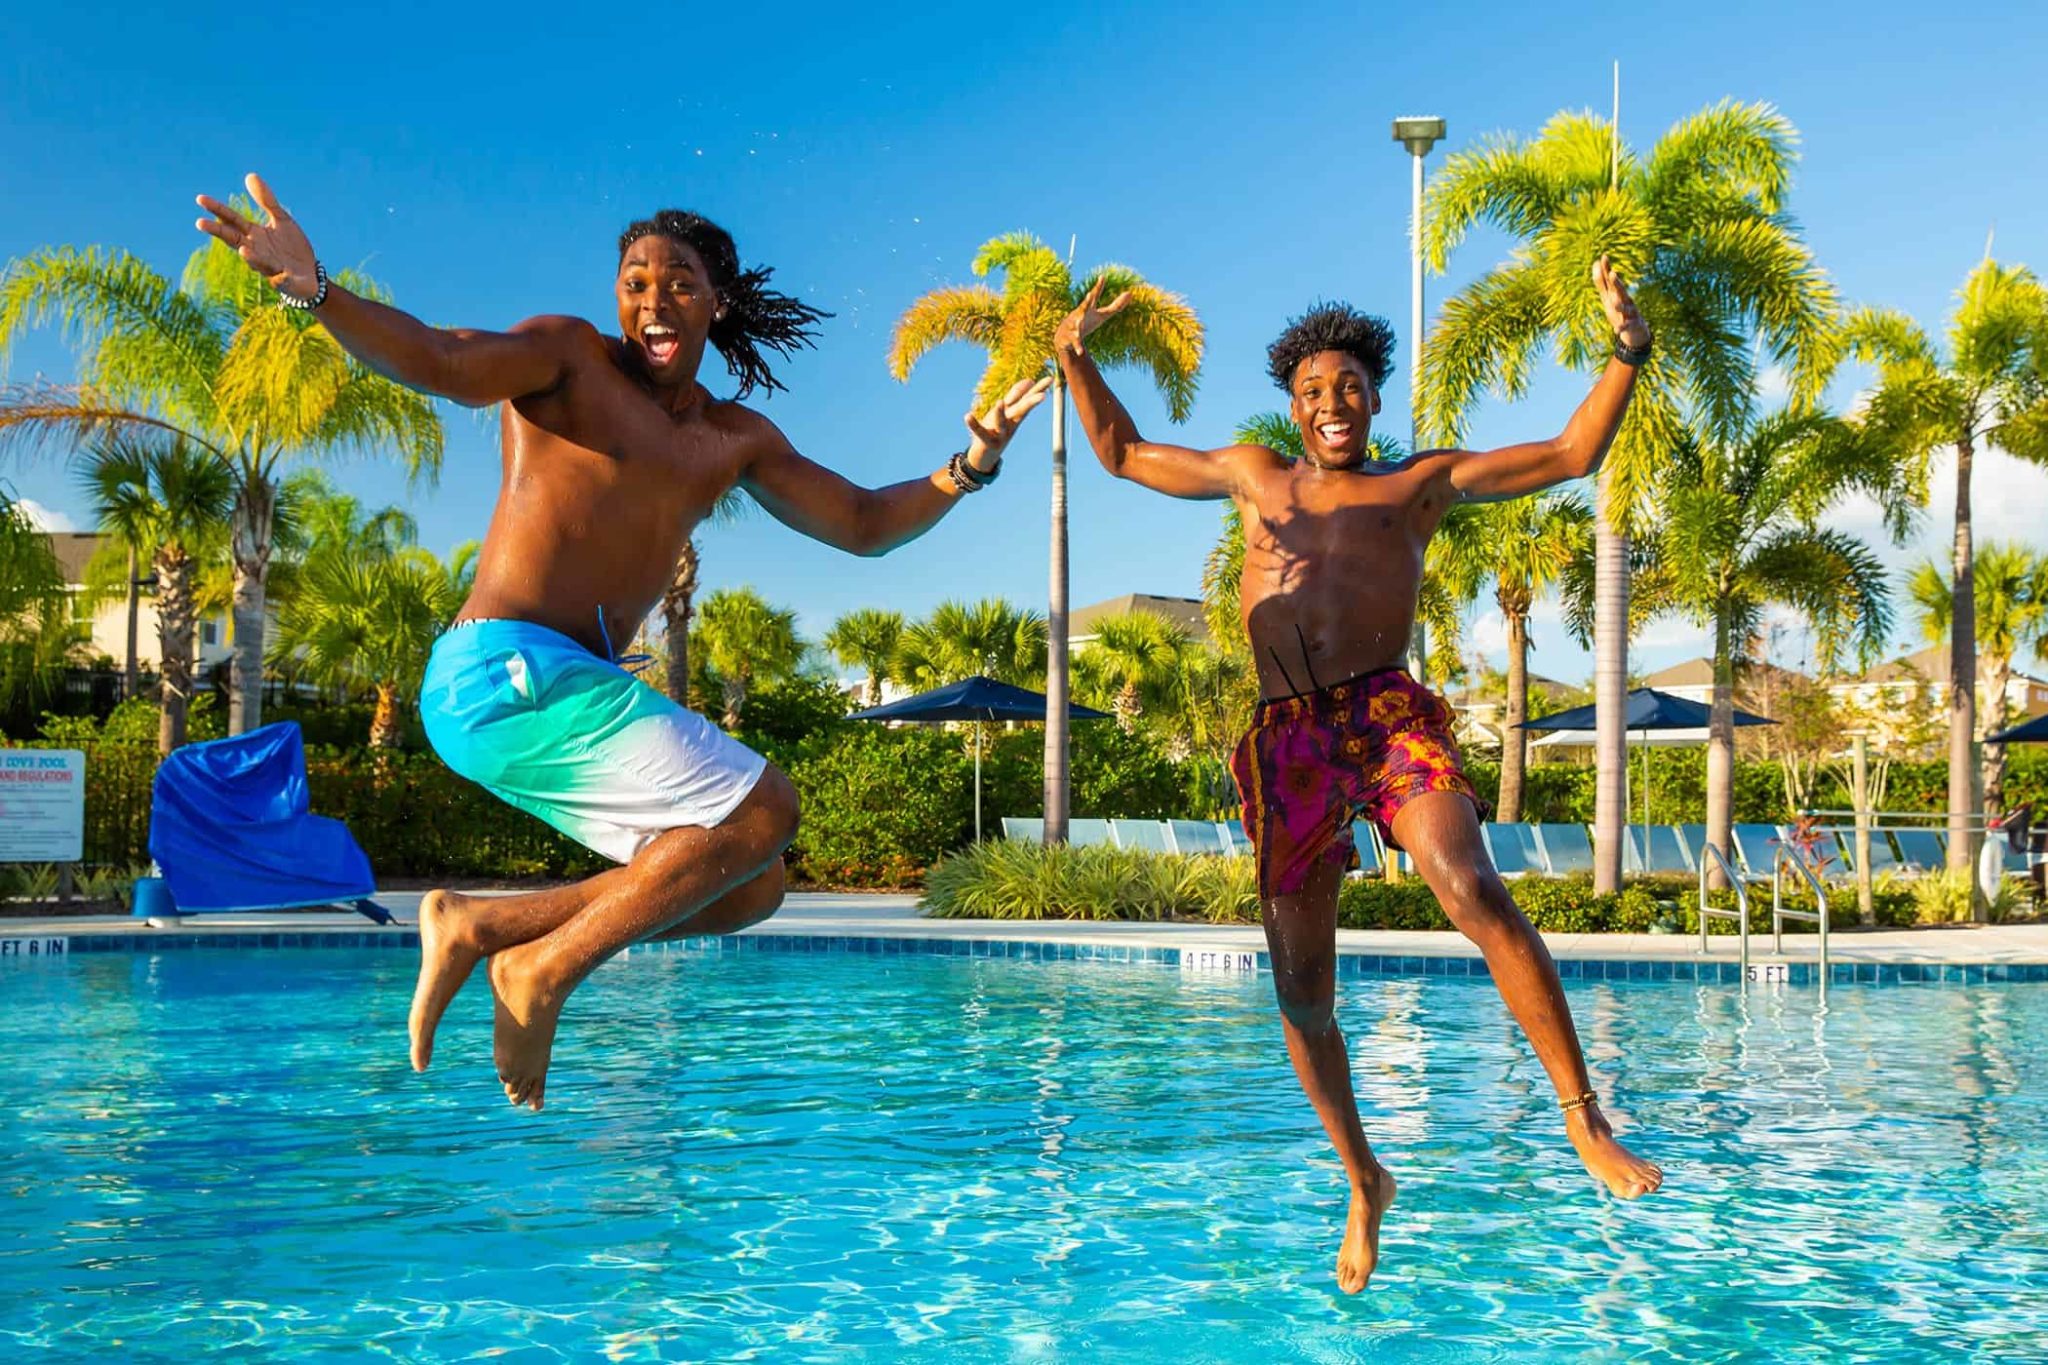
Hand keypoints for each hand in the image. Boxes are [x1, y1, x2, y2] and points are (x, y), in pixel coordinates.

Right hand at [195, 173, 320, 298]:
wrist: (310, 275)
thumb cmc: (291, 247)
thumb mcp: (281, 220)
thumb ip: (267, 201)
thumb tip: (250, 175)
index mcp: (253, 235)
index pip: (231, 220)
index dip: (217, 210)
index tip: (200, 198)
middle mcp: (256, 251)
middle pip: (234, 240)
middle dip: (219, 232)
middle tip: (199, 222)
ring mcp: (270, 268)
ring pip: (257, 262)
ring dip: (251, 257)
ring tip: (244, 250)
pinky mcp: (286, 281)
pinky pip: (283, 280)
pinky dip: (281, 278)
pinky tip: (281, 276)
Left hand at [964, 377, 1053, 468]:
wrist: (985, 456)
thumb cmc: (996, 429)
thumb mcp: (1007, 411)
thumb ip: (1017, 396)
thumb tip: (1029, 380)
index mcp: (1014, 415)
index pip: (1028, 399)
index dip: (1039, 389)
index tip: (1051, 379)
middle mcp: (1010, 423)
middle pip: (1021, 411)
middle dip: (1031, 403)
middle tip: (1043, 397)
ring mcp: (999, 434)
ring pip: (1001, 423)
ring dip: (1000, 414)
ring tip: (999, 403)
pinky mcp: (987, 442)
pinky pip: (980, 432)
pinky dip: (974, 424)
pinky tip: (967, 416)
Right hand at [1054, 279, 1131, 357]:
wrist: (1065, 337)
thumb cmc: (1087, 322)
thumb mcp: (1102, 315)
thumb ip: (1116, 305)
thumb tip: (1130, 293)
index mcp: (1087, 307)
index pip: (1094, 296)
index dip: (1098, 287)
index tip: (1102, 277)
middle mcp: (1079, 314)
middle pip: (1083, 307)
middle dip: (1086, 301)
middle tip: (1089, 295)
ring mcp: (1073, 326)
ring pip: (1076, 325)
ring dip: (1077, 325)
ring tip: (1079, 324)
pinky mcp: (1070, 338)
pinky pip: (1075, 343)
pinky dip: (1078, 347)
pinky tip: (1081, 352)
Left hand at [1593, 257, 1649, 350]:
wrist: (1635, 331)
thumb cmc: (1620, 311)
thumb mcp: (1609, 296)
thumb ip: (1602, 281)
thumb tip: (1596, 263)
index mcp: (1617, 294)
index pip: (1610, 280)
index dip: (1607, 270)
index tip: (1603, 257)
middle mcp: (1625, 300)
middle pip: (1620, 291)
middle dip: (1616, 283)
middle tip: (1613, 273)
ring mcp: (1629, 312)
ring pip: (1625, 308)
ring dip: (1620, 306)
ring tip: (1614, 304)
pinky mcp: (1631, 325)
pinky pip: (1625, 326)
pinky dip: (1621, 328)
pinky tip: (1616, 330)